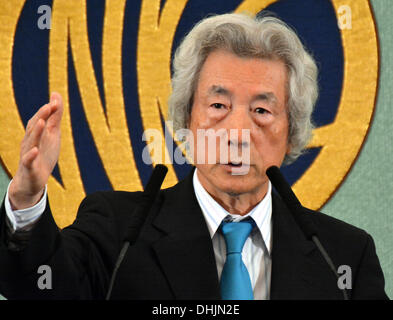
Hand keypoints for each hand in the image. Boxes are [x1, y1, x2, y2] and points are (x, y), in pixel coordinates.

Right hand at [8, 92, 63, 209]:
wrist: (31, 180)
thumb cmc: (43, 154)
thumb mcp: (52, 134)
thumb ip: (55, 117)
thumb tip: (56, 95)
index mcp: (36, 134)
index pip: (40, 119)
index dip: (47, 111)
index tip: (56, 101)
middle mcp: (30, 142)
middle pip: (34, 128)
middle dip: (41, 117)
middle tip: (49, 106)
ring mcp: (29, 154)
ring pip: (31, 142)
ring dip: (36, 132)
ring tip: (42, 122)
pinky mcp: (30, 168)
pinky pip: (29, 161)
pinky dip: (31, 155)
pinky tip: (36, 150)